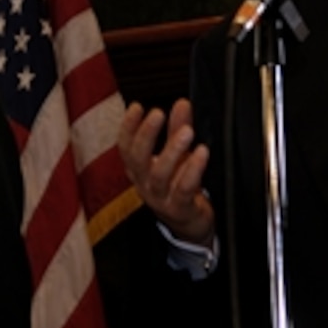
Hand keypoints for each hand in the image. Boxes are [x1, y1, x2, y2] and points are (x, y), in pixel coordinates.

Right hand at [118, 98, 214, 245]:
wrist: (189, 224)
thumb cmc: (178, 185)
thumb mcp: (176, 155)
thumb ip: (177, 129)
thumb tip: (181, 102)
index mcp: (138, 170)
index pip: (125, 147)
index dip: (128, 127)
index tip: (137, 106)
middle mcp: (144, 184)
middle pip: (137, 160)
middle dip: (146, 135)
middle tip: (157, 113)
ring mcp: (160, 199)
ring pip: (160, 175)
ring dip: (172, 151)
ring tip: (186, 131)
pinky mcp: (179, 209)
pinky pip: (183, 190)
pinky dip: (193, 171)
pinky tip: (202, 154)